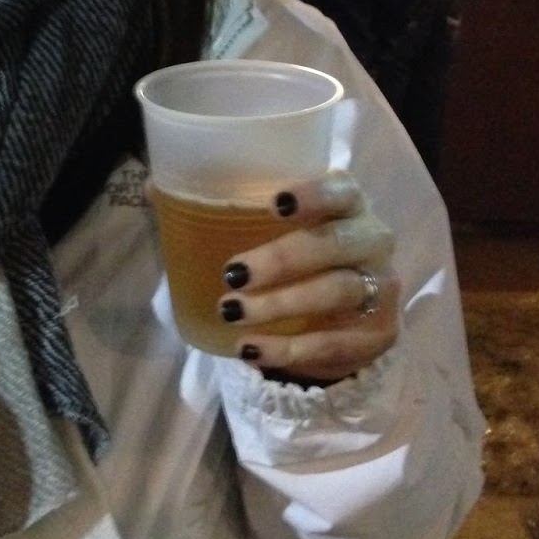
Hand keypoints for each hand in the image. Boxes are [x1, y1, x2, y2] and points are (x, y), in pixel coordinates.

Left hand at [216, 175, 399, 384]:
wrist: (335, 314)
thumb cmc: (294, 252)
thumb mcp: (266, 226)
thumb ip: (221, 206)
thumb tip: (156, 190)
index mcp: (348, 202)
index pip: (340, 189)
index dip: (313, 194)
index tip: (275, 203)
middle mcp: (372, 239)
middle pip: (335, 243)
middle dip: (283, 259)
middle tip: (233, 273)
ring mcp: (382, 287)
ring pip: (337, 292)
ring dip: (280, 304)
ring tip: (231, 311)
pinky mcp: (379, 332)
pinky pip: (334, 342)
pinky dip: (288, 349)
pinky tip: (251, 348)